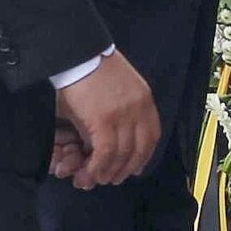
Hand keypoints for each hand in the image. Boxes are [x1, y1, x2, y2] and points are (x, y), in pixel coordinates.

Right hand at [52, 53, 159, 188]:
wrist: (77, 52)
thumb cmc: (91, 65)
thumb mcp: (119, 85)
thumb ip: (124, 107)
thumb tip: (119, 131)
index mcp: (144, 98)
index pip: (152, 135)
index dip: (144, 155)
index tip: (135, 167)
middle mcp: (138, 108)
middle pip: (139, 149)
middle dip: (126, 169)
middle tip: (114, 178)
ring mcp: (122, 115)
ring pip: (122, 154)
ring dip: (110, 172)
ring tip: (99, 178)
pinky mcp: (103, 120)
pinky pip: (106, 153)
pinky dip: (99, 167)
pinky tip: (91, 171)